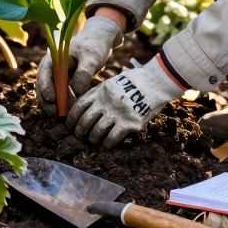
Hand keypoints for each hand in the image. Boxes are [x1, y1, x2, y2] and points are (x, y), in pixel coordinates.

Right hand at [36, 14, 122, 112]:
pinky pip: (60, 93)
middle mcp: (53, 67)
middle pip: (43, 85)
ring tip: (62, 116)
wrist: (99, 40)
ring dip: (54, 103)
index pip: (44, 73)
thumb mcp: (91, 59)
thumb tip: (76, 92)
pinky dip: (63, 102)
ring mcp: (58, 74)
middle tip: (54, 113)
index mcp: (54, 57)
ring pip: (51, 91)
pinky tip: (70, 111)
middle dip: (47, 100)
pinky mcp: (65, 81)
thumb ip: (83, 74)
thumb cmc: (94, 46)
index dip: (45, 87)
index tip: (51, 100)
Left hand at [66, 58, 184, 148]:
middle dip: (79, 131)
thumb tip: (87, 106)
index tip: (69, 125)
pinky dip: (107, 144)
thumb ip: (100, 93)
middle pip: (85, 121)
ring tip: (93, 141)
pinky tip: (106, 146)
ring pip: (97, 131)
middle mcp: (106, 102)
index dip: (71, 118)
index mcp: (100, 90)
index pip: (79, 106)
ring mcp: (117, 113)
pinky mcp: (130, 123)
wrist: (157, 80)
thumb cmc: (136, 81)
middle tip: (79, 136)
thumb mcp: (113, 82)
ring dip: (93, 139)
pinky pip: (112, 138)